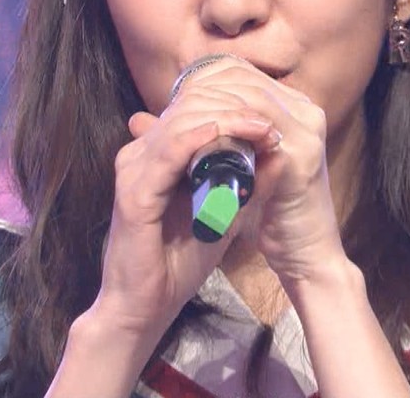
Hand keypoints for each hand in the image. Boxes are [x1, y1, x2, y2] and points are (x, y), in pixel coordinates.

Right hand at [93, 82, 280, 333]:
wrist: (148, 305)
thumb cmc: (180, 260)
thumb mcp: (223, 212)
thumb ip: (244, 182)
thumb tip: (276, 151)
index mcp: (156, 154)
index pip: (193, 109)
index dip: (234, 104)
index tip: (274, 114)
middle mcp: (140, 153)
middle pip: (187, 107)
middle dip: (233, 105)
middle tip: (271, 116)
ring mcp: (133, 169)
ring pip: (181, 122)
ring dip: (226, 118)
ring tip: (262, 125)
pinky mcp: (133, 191)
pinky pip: (170, 151)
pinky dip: (202, 137)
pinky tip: (227, 132)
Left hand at [148, 58, 345, 285]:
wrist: (305, 256)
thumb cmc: (270, 214)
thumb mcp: (233, 169)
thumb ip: (198, 141)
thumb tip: (138, 119)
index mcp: (295, 108)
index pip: (241, 72)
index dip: (201, 78)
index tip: (171, 98)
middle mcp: (305, 111)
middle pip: (241, 78)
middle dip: (198, 90)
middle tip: (167, 109)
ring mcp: (306, 131)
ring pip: (245, 98)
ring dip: (206, 108)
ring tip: (176, 124)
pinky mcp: (299, 157)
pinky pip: (252, 129)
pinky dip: (219, 131)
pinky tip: (194, 143)